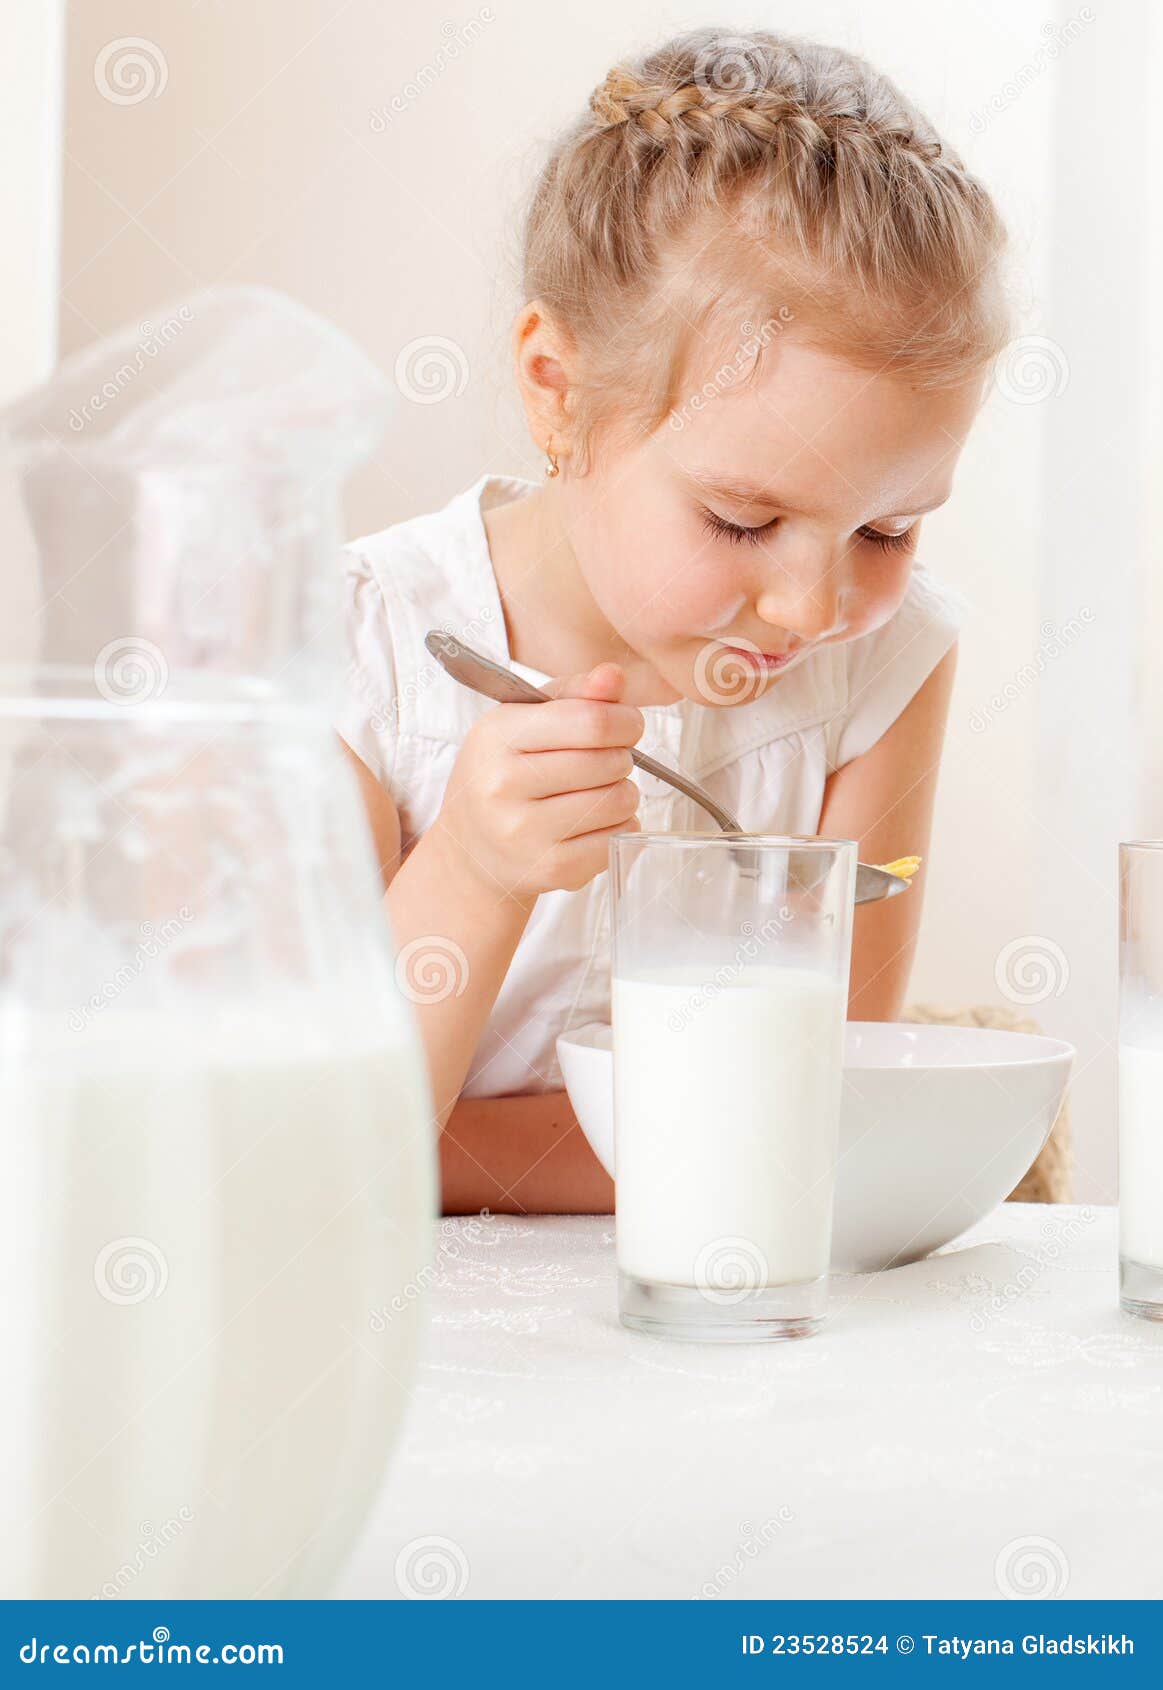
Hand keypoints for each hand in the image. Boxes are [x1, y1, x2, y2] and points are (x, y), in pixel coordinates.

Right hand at [434, 662, 643, 898]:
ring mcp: (525, 833)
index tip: (627, 725)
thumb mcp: (522, 720)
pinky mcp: (549, 869)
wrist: (470, 850)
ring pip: (619, 801)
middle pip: (610, 761)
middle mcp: (504, 785)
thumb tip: (613, 676)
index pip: (590, 721)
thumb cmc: (503, 772)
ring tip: (600, 791)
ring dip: (624, 793)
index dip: (624, 720)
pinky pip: (617, 840)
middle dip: (622, 756)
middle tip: (606, 761)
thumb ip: (573, 693)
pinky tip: (595, 823)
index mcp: (497, 736)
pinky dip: (619, 828)